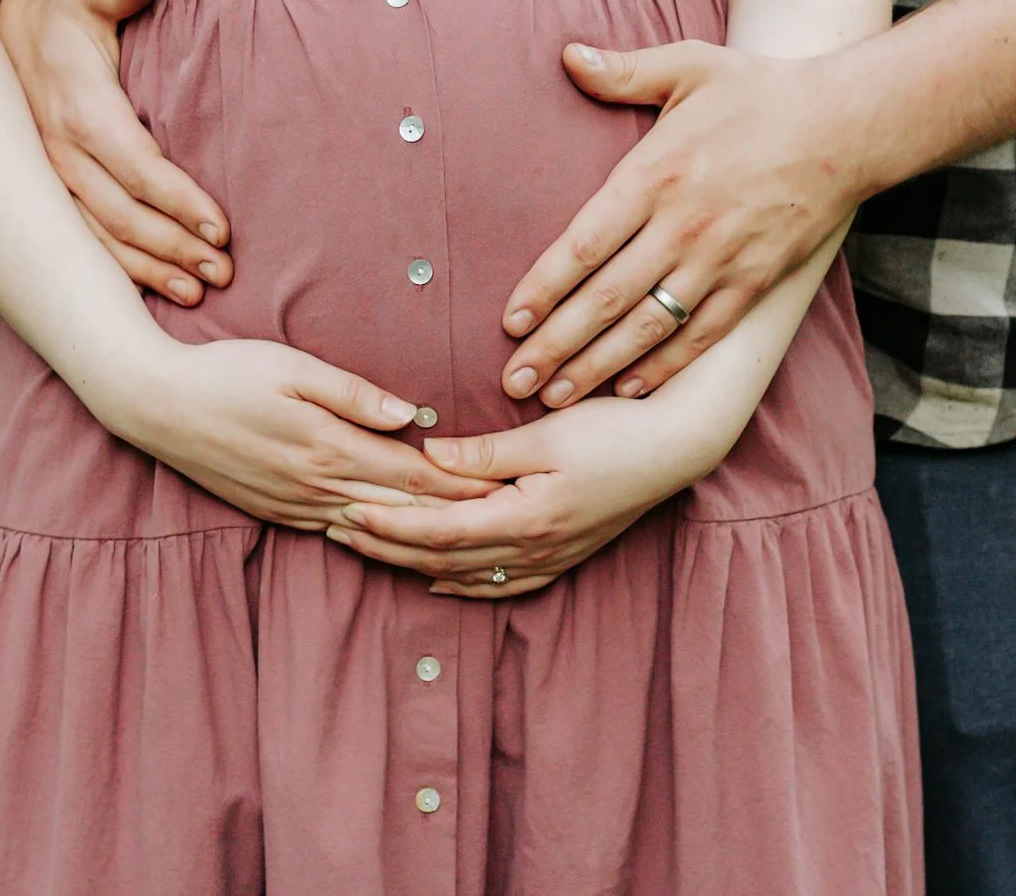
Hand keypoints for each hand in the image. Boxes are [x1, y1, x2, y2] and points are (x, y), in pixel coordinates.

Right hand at [0, 0, 233, 305]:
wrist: (10, 23)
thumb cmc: (69, 4)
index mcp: (78, 104)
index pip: (134, 162)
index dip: (177, 198)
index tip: (222, 226)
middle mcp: (59, 147)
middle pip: (121, 211)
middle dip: (173, 245)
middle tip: (224, 270)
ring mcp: (51, 173)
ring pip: (101, 235)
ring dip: (149, 268)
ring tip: (199, 290)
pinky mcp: (51, 186)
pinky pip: (84, 237)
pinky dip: (121, 268)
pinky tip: (158, 289)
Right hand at [96, 337, 500, 529]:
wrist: (155, 405)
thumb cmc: (224, 372)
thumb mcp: (291, 366)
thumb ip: (353, 393)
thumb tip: (409, 415)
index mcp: (328, 449)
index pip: (414, 475)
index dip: (463, 484)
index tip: (507, 488)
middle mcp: (315, 487)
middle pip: (402, 510)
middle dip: (456, 518)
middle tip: (508, 522)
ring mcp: (294, 505)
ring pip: (373, 530)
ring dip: (419, 538)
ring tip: (467, 542)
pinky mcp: (275, 512)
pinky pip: (337, 534)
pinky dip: (376, 541)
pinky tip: (398, 545)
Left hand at [322, 394, 736, 596]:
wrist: (678, 448)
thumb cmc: (617, 430)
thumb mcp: (549, 433)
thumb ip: (486, 452)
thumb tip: (427, 456)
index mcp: (526, 518)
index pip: (438, 530)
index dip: (388, 525)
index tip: (345, 512)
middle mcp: (534, 549)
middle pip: (442, 559)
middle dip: (386, 548)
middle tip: (337, 532)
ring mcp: (550, 558)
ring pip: (466, 576)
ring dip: (413, 565)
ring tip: (369, 551)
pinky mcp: (562, 556)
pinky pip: (500, 585)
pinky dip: (461, 584)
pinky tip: (438, 578)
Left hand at [499, 40, 859, 407]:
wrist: (849, 124)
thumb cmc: (761, 92)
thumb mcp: (690, 65)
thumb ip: (624, 70)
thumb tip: (568, 55)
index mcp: (655, 174)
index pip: (584, 244)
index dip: (544, 287)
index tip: (510, 320)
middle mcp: (683, 226)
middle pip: (606, 299)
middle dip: (556, 345)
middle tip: (516, 380)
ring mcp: (721, 260)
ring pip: (648, 327)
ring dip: (598, 367)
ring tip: (556, 398)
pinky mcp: (754, 282)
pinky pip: (701, 336)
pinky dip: (664, 367)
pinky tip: (628, 390)